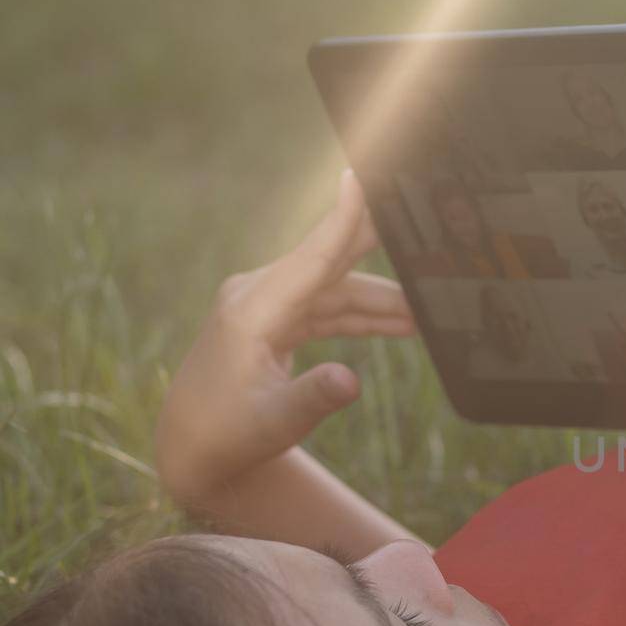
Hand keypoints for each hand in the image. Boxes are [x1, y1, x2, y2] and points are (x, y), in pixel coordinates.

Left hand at [155, 172, 415, 506]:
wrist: (192, 449)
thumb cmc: (229, 436)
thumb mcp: (275, 423)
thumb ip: (313, 398)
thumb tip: (349, 380)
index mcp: (254, 311)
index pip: (312, 256)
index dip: (343, 218)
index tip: (362, 176)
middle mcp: (258, 296)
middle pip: (329, 261)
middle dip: (377, 243)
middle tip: (422, 221)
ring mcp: (266, 306)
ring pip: (335, 289)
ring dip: (380, 300)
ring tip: (432, 309)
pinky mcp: (274, 321)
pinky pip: (326, 308)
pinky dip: (362, 316)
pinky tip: (402, 323)